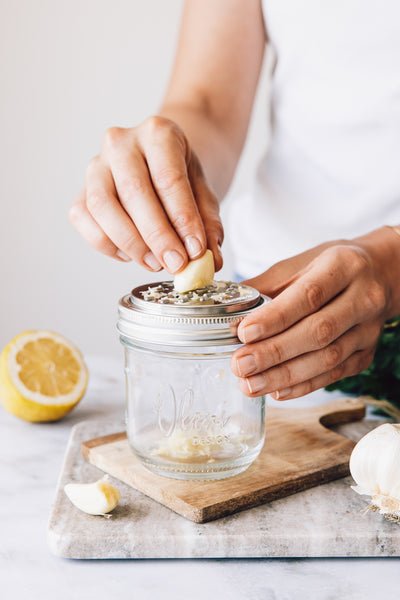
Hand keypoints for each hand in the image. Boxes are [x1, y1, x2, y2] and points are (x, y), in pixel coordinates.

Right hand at [69, 117, 223, 272]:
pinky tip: (131, 255)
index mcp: (159, 133)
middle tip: (176, 264)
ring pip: (102, 206)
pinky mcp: (82, 189)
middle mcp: (121, 143)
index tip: (195, 251)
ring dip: (130, 243)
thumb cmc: (182, 179)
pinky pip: (84, 218)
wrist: (161, 164)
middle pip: (134, 191)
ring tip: (156, 263)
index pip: (169, 179)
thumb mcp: (205, 196)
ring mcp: (96, 164)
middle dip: (157, 235)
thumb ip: (209, 227)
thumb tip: (211, 261)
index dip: (183, 219)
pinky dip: (106, 244)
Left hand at [230, 230, 398, 399]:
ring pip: (327, 359)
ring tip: (250, 384)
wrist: (380, 275)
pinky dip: (303, 385)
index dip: (275, 318)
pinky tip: (276, 390)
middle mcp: (363, 298)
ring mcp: (368, 329)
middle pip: (318, 332)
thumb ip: (264, 286)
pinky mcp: (367, 354)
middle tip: (240, 365)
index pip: (308, 295)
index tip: (243, 333)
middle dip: (274, 352)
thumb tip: (227, 309)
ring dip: (284, 375)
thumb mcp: (299, 264)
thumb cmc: (330, 268)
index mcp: (343, 266)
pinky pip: (334, 375)